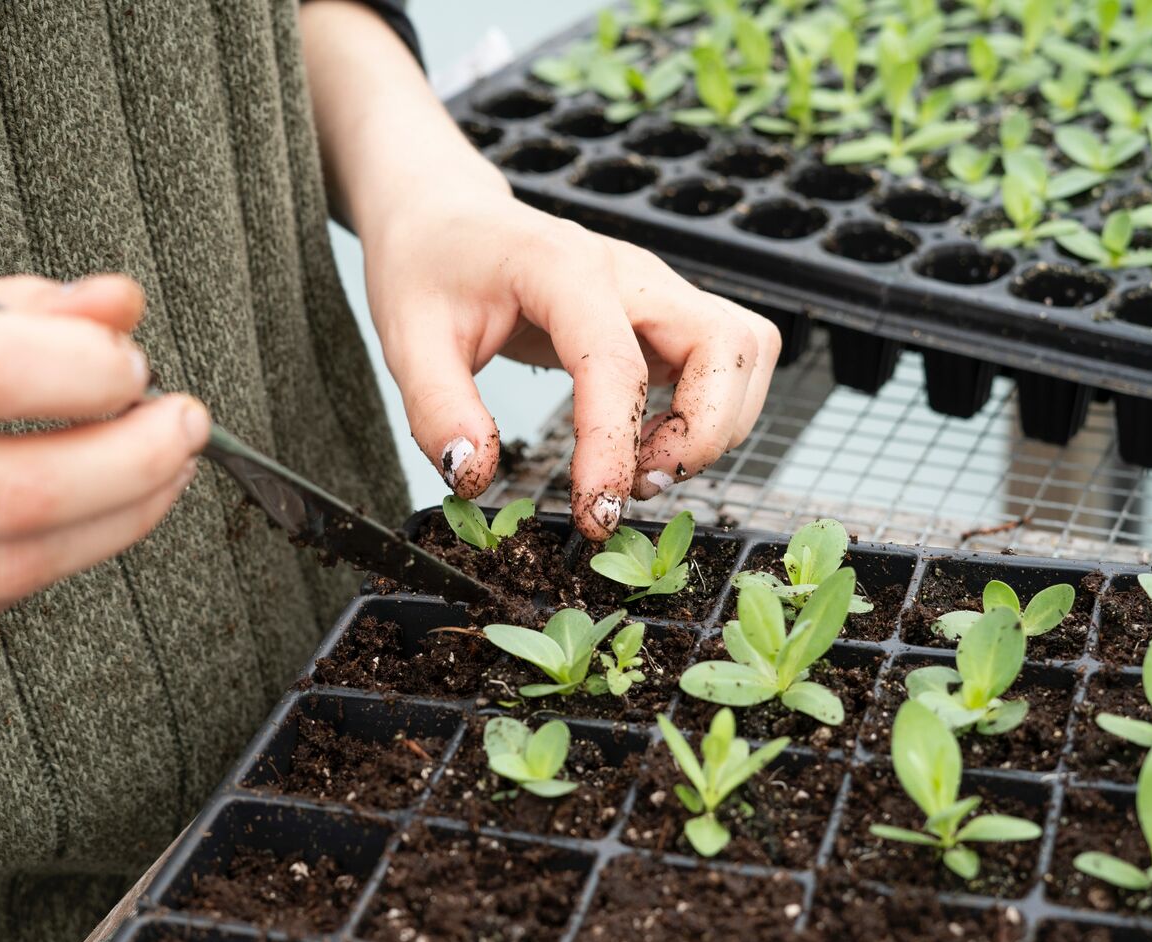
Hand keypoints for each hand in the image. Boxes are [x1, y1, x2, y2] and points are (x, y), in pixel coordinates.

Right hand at [0, 274, 207, 664]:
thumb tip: (123, 307)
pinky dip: (53, 560)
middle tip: (183, 429)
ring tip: (156, 474)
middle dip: (134, 463)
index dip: (86, 371)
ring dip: (117, 520)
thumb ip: (12, 303)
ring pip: (13, 569)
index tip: (136, 364)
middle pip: (15, 494)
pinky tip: (79, 519)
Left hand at [363, 192, 777, 540]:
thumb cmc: (427, 269)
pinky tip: (647, 445)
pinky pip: (727, 360)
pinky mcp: (664, 314)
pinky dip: (712, 413)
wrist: (445, 218)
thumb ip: (438, 410)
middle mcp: (630, 271)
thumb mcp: (406, 338)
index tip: (594, 513)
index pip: (616, 364)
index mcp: (562, 267)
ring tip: (645, 469)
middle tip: (640, 485)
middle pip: (729, 344)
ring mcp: (656, 289)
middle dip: (705, 433)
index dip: (613, 448)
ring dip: (718, 424)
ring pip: (745, 349)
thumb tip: (475, 477)